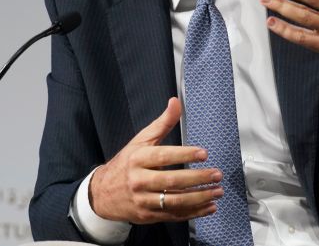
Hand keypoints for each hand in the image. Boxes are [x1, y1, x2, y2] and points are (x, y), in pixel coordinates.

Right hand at [89, 97, 223, 223]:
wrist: (102, 193)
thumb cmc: (126, 163)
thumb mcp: (140, 141)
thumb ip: (162, 123)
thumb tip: (175, 102)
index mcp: (138, 159)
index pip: (163, 156)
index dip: (185, 154)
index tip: (204, 153)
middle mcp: (139, 180)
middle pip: (172, 181)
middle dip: (197, 178)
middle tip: (216, 174)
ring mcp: (143, 200)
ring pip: (175, 202)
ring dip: (199, 197)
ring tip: (217, 191)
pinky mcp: (148, 216)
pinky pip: (174, 215)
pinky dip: (194, 212)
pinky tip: (208, 206)